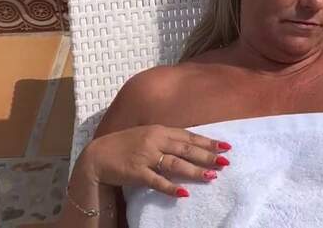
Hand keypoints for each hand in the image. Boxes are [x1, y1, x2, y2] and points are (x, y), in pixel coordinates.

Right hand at [77, 125, 231, 196]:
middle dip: (207, 155)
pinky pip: (157, 181)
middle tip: (225, 162)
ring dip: (195, 171)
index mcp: (159, 130)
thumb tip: (190, 144)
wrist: (97, 156)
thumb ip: (166, 138)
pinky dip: (171, 187)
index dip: (207, 141)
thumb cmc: (124, 145)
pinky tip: (184, 193)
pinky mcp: (136, 173)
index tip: (225, 146)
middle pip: (186, 149)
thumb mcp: (147, 135)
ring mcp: (145, 157)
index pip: (188, 136)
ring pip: (175, 164)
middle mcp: (154, 141)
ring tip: (211, 176)